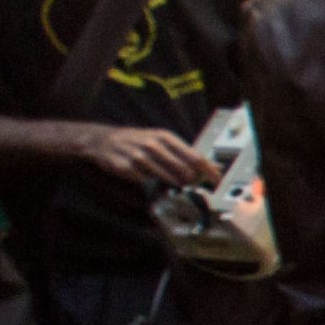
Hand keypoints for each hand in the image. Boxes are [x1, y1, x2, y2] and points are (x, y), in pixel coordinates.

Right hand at [80, 124, 214, 188]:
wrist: (106, 140)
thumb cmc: (140, 142)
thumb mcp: (162, 141)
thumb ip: (186, 153)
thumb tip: (213, 166)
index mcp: (166, 137)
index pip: (195, 156)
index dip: (208, 171)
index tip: (218, 181)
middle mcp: (153, 144)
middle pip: (183, 169)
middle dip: (192, 181)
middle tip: (193, 186)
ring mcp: (139, 156)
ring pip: (166, 177)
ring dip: (175, 185)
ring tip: (176, 187)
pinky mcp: (126, 167)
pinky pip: (147, 182)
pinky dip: (154, 186)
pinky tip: (155, 185)